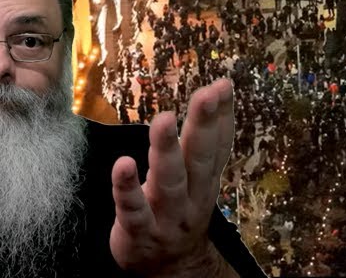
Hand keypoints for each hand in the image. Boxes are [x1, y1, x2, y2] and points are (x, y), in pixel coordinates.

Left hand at [110, 78, 235, 275]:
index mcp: (206, 180)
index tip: (223, 86)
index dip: (222, 116)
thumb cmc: (180, 212)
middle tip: (206, 95)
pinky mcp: (139, 232)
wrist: (170, 270)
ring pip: (169, 182)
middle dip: (203, 125)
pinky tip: (123, 164)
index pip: (217, 144)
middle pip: (199, 158)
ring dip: (167, 150)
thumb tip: (217, 92)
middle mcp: (192, 197)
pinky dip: (128, 188)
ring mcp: (167, 216)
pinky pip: (132, 209)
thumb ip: (203, 140)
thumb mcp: (199, 178)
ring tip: (165, 120)